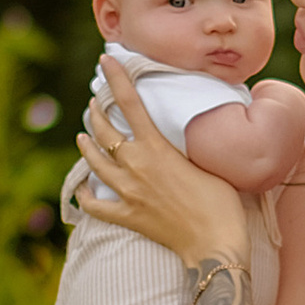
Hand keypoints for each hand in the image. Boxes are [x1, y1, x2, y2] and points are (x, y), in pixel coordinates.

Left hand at [75, 58, 257, 267]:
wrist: (215, 244)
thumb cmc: (222, 203)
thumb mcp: (207, 162)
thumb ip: (186, 146)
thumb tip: (183, 132)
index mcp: (156, 148)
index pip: (128, 104)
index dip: (115, 78)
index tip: (104, 60)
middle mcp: (136, 166)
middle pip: (104, 131)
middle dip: (96, 113)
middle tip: (94, 103)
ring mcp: (128, 193)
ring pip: (94, 163)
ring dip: (86, 146)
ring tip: (82, 136)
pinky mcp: (127, 217)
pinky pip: (95, 205)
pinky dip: (86, 195)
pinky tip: (83, 188)